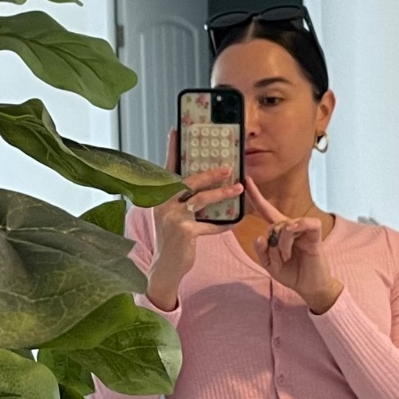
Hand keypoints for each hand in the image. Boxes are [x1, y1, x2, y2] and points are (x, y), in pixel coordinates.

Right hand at [145, 129, 243, 310]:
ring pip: (201, 200)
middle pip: (188, 182)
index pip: (167, 170)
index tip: (175, 131)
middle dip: (209, 173)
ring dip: (222, 193)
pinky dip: (222, 225)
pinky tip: (233, 223)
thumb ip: (183, 201)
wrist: (165, 267)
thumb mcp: (172, 217)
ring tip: (239, 189)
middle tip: (228, 167)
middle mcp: (162, 204)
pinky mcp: (183, 232)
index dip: (171, 151)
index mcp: (159, 197)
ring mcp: (172, 218)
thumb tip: (205, 185)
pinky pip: (209, 225)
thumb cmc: (172, 240)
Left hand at [244, 176, 342, 312]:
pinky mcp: (315, 236)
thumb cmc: (291, 273)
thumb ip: (262, 251)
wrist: (310, 286)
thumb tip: (260, 237)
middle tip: (279, 260)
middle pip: (273, 224)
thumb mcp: (270, 264)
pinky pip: (307, 224)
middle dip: (271, 245)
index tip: (247, 180)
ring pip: (285, 226)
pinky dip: (297, 231)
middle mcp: (291, 227)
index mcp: (279, 232)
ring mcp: (304, 230)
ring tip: (286, 258)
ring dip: (282, 246)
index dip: (256, 196)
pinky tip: (294, 240)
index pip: (266, 210)